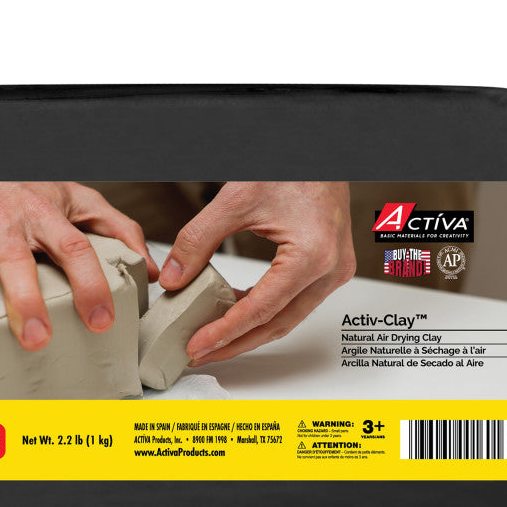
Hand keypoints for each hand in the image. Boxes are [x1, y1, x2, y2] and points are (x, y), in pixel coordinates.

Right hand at [0, 181, 158, 350]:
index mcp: (48, 217)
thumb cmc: (33, 187)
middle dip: (26, 301)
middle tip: (36, 337)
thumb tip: (151, 270)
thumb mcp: (81, 200)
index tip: (102, 319)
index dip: (91, 284)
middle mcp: (10, 222)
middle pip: (18, 261)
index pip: (75, 249)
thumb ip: (118, 231)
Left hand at [159, 181, 354, 364]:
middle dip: (235, 344)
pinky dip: (264, 314)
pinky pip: (294, 303)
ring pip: (287, 319)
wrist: (321, 152)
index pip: (262, 309)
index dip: (226, 332)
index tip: (197, 345)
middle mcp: (330, 270)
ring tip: (212, 342)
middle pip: (277, 324)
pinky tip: (235, 316)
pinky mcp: (329, 270)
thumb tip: (172, 278)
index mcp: (312, 255)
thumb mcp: (236, 199)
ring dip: (249, 333)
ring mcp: (334, 272)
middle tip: (199, 354)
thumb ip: (199, 240)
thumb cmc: (290, 168)